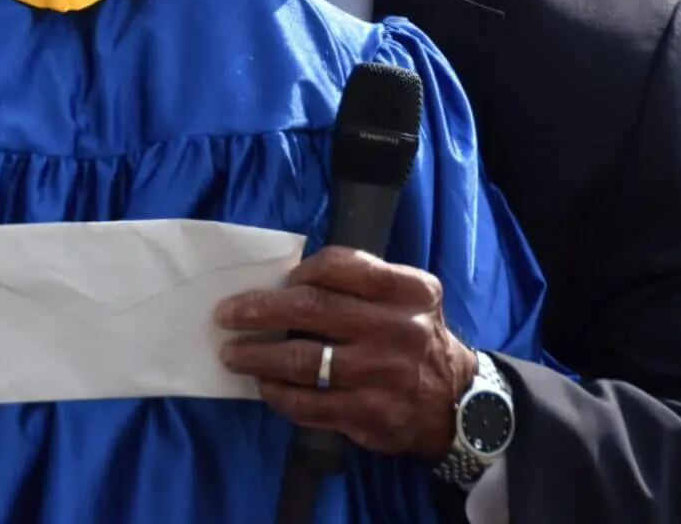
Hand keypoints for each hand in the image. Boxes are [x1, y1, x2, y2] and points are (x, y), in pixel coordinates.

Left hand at [215, 246, 475, 460]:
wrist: (454, 403)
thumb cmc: (413, 336)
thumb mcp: (407, 297)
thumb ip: (361, 283)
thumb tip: (286, 282)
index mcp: (407, 290)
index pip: (339, 265)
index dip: (299, 272)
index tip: (278, 281)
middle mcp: (397, 328)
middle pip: (312, 310)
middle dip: (258, 310)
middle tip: (226, 315)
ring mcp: (381, 374)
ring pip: (303, 360)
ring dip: (257, 356)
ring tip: (233, 354)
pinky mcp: (368, 414)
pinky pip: (308, 403)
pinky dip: (278, 394)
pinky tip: (265, 386)